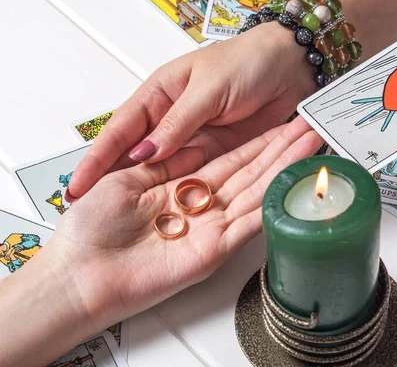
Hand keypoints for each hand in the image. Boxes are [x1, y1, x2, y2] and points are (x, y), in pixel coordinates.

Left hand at [46, 118, 321, 335]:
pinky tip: (293, 184)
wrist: (83, 272)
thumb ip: (163, 163)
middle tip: (309, 131)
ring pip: (256, 192)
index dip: (258, 143)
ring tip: (310, 146)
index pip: (230, 160)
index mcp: (181, 187)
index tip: (281, 127)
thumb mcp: (125, 179)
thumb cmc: (92, 228)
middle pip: (251, 173)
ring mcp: (211, 228)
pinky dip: (272, 204)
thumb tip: (191, 144)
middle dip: (281, 151)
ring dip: (284, 169)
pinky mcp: (214, 251)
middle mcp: (201, 207)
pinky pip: (249, 225)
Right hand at [66, 23, 314, 200]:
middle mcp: (173, 121)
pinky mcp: (219, 154)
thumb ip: (178, 122)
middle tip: (94, 215)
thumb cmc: (247, 62)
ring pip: (164, 171)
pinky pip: (199, 175)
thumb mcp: (208, 90)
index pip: (121, 132)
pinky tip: (168, 212)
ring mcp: (196, 140)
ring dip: (146, 194)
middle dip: (115, 185)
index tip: (77, 186)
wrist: (291, 66)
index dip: (98, 159)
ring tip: (124, 221)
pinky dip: (182, 191)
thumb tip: (145, 152)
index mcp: (160, 96)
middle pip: (137, 158)